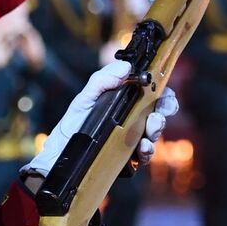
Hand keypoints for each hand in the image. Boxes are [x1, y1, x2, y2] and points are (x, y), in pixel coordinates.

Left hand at [24, 62, 177, 176]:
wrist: (61, 152)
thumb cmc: (73, 123)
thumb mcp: (85, 98)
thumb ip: (103, 80)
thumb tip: (125, 68)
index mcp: (127, 101)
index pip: (153, 93)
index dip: (164, 92)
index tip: (164, 94)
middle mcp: (134, 119)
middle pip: (160, 111)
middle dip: (165, 110)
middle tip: (157, 114)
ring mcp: (134, 138)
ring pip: (155, 132)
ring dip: (157, 130)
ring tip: (148, 132)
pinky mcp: (131, 158)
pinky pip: (145, 154)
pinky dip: (147, 151)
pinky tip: (141, 148)